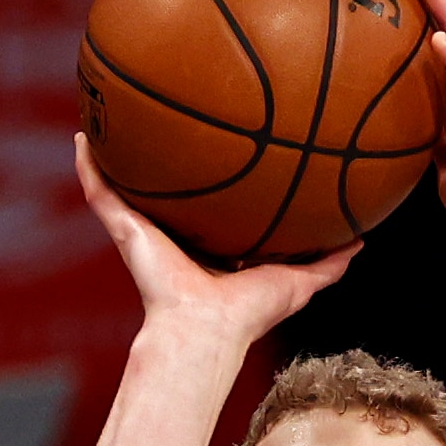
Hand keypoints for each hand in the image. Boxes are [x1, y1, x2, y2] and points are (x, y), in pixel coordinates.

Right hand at [78, 137, 352, 348]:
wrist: (206, 328)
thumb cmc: (248, 314)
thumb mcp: (299, 281)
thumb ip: (327, 263)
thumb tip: (362, 241)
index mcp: (210, 249)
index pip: (209, 209)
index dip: (214, 183)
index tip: (221, 152)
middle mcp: (176, 236)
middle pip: (167, 191)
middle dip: (164, 161)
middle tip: (166, 122)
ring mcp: (147, 232)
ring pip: (127, 187)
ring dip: (118, 156)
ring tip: (113, 117)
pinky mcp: (125, 230)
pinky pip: (101, 192)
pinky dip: (88, 166)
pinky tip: (83, 136)